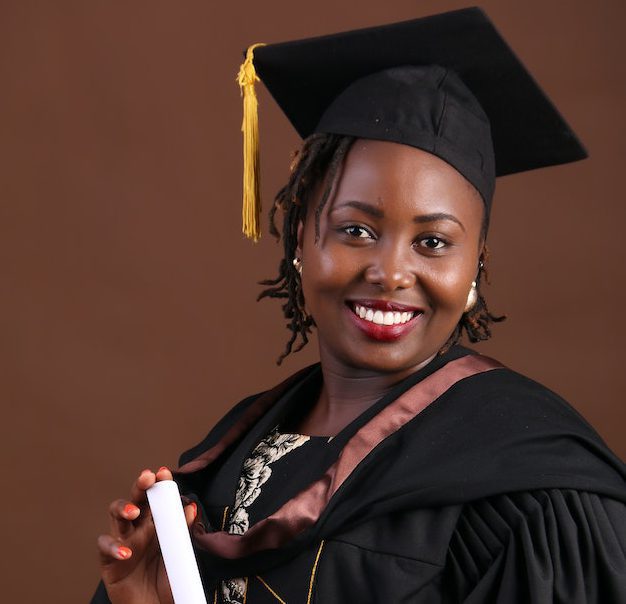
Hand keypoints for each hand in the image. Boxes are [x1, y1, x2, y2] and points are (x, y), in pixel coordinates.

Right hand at [97, 467, 197, 603]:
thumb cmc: (168, 581)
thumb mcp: (180, 555)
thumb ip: (184, 531)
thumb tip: (191, 507)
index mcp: (156, 523)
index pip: (155, 498)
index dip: (158, 484)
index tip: (163, 472)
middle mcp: (138, 529)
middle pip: (135, 500)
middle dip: (139, 487)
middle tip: (147, 478)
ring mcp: (122, 542)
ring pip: (116, 516)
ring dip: (123, 509)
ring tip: (134, 512)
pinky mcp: (109, 561)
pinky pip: (105, 547)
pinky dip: (113, 547)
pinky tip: (126, 552)